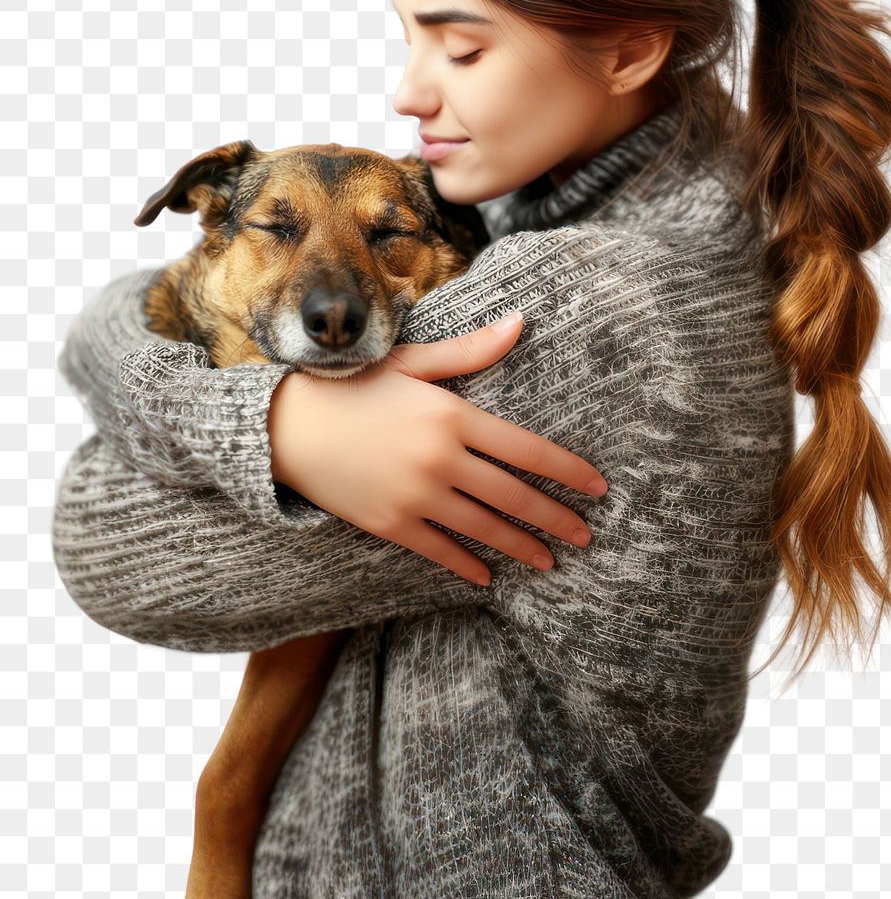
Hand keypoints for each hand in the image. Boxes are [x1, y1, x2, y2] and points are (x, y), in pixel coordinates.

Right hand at [267, 313, 607, 585]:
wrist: (284, 426)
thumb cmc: (353, 386)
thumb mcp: (412, 362)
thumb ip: (470, 351)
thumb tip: (520, 322)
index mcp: (452, 416)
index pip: (527, 449)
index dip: (568, 471)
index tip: (598, 488)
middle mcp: (441, 459)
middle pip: (514, 496)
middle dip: (556, 518)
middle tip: (585, 536)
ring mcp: (416, 496)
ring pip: (484, 529)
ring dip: (523, 547)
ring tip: (551, 560)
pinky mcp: (390, 524)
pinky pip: (441, 550)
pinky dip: (468, 565)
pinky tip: (489, 576)